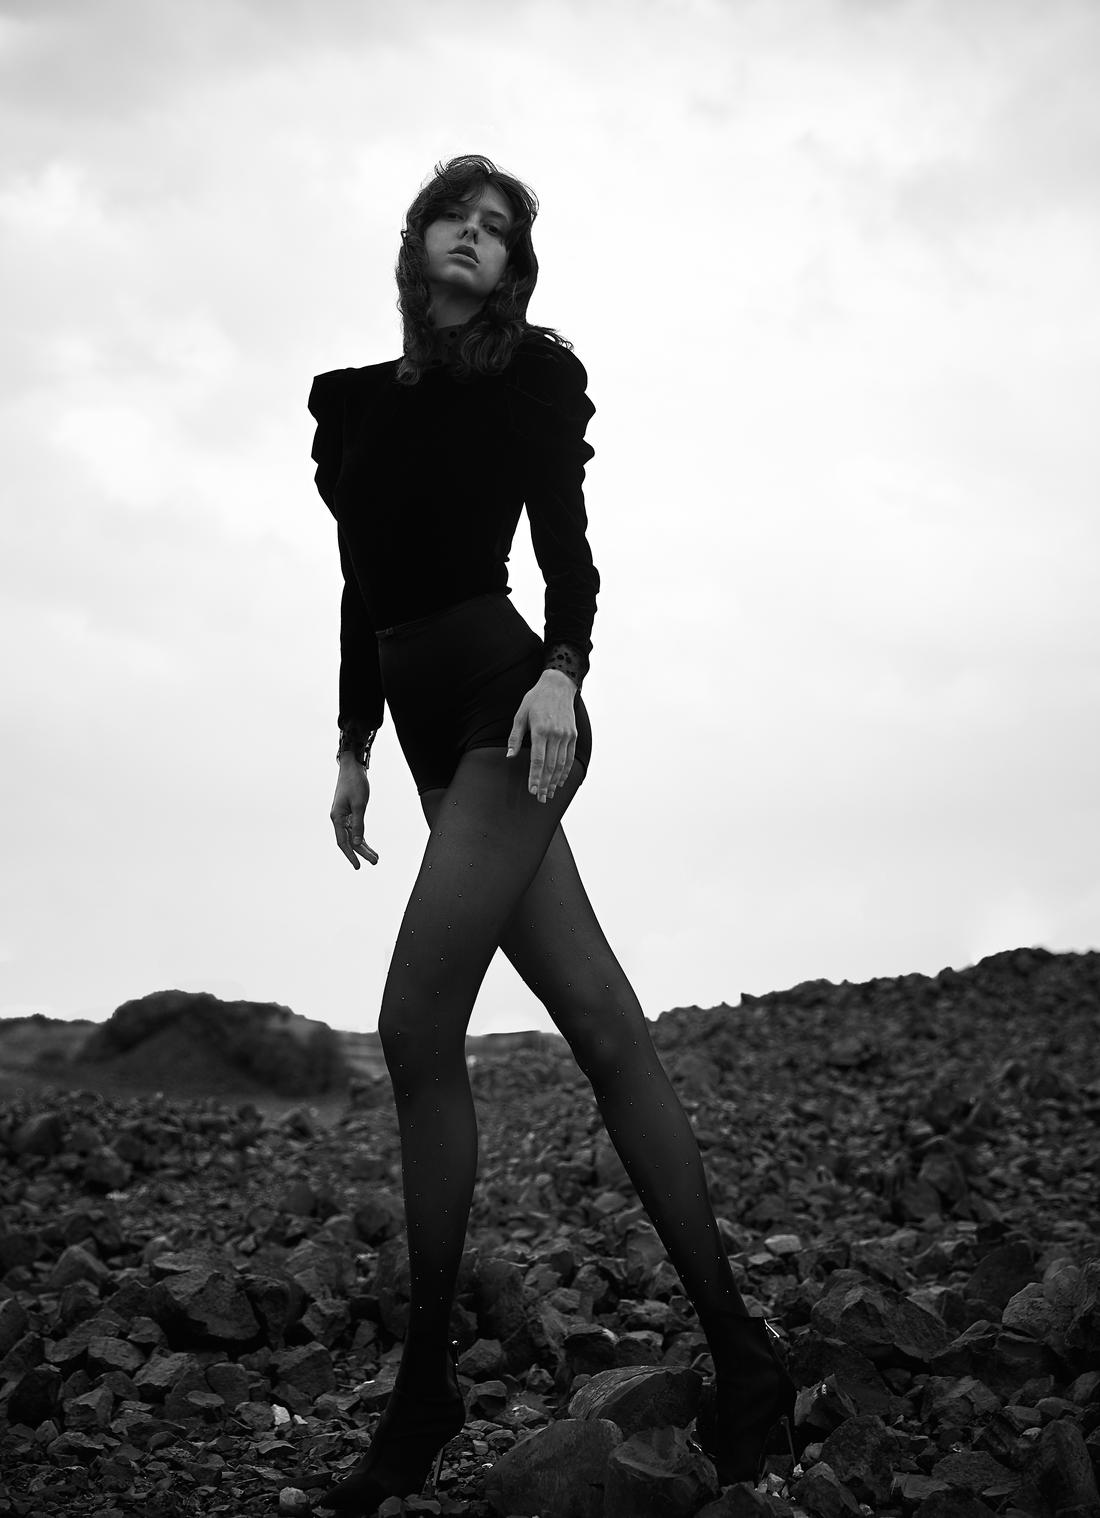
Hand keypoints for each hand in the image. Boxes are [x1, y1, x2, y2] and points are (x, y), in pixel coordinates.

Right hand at [330, 763, 379, 868]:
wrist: (352, 767)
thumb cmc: (354, 783)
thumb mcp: (360, 805)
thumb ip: (359, 825)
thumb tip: (357, 843)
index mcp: (337, 817)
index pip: (343, 842)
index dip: (350, 855)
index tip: (358, 866)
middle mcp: (338, 819)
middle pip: (349, 841)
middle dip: (362, 853)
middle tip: (375, 862)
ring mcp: (343, 816)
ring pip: (353, 837)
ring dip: (363, 847)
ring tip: (375, 858)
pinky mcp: (349, 813)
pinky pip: (355, 829)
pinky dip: (362, 838)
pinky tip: (368, 846)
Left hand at [506, 670, 576, 802]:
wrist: (558, 685)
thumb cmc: (536, 699)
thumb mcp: (520, 715)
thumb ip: (515, 737)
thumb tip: (510, 756)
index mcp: (540, 730)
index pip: (537, 760)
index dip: (535, 778)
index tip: (532, 791)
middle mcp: (555, 735)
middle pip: (550, 766)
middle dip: (545, 785)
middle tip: (541, 799)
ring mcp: (566, 736)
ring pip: (561, 764)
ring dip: (555, 781)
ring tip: (550, 794)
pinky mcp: (573, 735)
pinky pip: (570, 757)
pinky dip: (566, 771)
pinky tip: (560, 781)